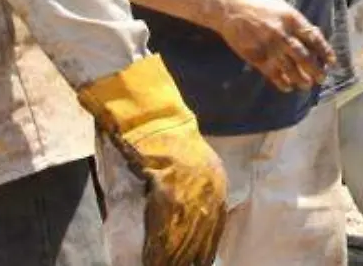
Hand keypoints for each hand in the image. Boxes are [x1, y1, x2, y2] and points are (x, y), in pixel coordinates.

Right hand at [76, 55, 227, 265]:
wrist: (147, 112)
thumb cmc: (159, 135)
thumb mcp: (185, 165)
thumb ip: (186, 192)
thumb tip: (179, 221)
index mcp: (215, 181)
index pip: (213, 227)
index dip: (203, 251)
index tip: (200, 264)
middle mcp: (210, 189)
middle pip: (200, 238)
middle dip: (191, 259)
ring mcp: (190, 192)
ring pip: (183, 240)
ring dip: (174, 260)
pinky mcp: (168, 194)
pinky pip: (163, 232)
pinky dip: (157, 252)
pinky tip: (152, 263)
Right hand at [213, 0, 334, 92]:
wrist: (231, 8)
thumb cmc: (258, 4)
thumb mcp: (282, 6)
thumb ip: (297, 21)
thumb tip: (313, 34)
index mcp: (292, 19)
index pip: (313, 38)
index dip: (324, 51)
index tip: (331, 61)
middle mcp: (283, 34)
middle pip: (304, 56)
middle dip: (316, 70)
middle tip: (322, 78)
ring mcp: (269, 47)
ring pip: (290, 68)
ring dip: (301, 79)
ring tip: (307, 86)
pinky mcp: (256, 57)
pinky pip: (272, 74)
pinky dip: (281, 82)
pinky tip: (288, 87)